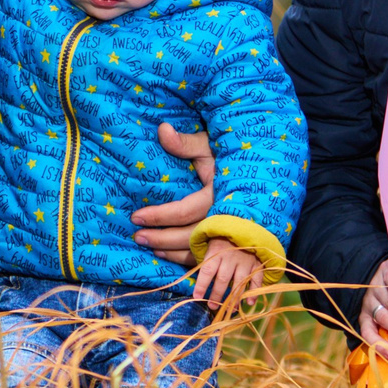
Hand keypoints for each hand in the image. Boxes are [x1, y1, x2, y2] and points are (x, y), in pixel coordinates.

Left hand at [131, 122, 216, 253]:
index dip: (160, 216)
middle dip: (162, 239)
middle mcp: (226, 216)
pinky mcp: (227, 238)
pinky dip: (184, 257)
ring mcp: (229, 230)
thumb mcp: (207, 145)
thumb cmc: (225, 155)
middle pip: (191, 235)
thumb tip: (162, 130)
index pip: (186, 211)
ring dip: (170, 251)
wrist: (251, 167)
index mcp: (221, 194)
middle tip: (137, 236)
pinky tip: (164, 253)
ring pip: (199, 249)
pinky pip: (206, 254)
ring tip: (147, 245)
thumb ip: (185, 142)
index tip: (136, 217)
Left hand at [192, 241, 262, 310]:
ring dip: (235, 297)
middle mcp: (230, 257)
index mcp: (216, 252)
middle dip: (217, 295)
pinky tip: (250, 302)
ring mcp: (245, 260)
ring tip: (231, 309)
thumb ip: (206, 263)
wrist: (243, 227)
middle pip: (223, 279)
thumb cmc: (222, 241)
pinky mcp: (257, 263)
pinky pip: (257, 278)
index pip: (207, 271)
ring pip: (239, 281)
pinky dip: (254, 291)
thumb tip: (195, 282)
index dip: (201, 285)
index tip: (197, 297)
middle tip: (212, 306)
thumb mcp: (210, 246)